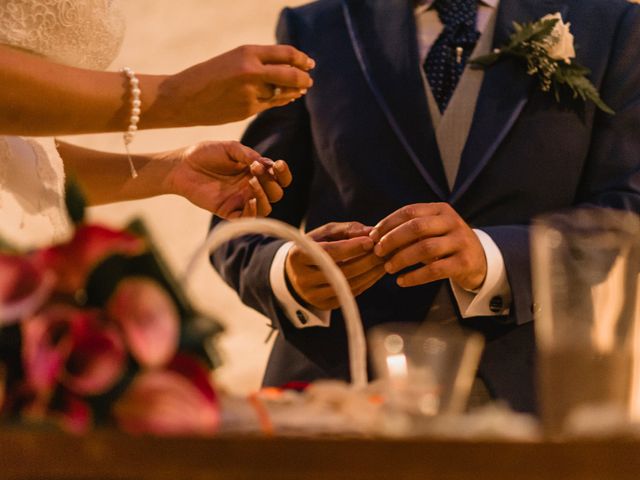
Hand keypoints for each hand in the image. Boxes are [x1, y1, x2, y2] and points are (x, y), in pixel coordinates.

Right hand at [147, 45, 314, 126]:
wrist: (183, 97)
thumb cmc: (209, 76)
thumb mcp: (233, 60)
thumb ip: (258, 63)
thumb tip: (287, 68)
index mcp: (247, 52)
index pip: (286, 54)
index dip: (301, 59)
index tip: (309, 63)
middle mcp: (252, 71)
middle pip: (291, 75)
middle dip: (304, 79)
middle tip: (309, 80)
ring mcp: (250, 92)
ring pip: (280, 92)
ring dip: (292, 91)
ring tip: (300, 90)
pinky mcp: (248, 110)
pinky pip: (270, 104)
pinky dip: (280, 100)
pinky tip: (285, 99)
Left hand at [165, 141, 291, 217]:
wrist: (182, 165)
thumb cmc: (205, 154)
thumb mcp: (230, 148)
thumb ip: (248, 155)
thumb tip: (267, 164)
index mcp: (255, 173)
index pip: (279, 178)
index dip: (283, 174)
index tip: (278, 164)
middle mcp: (251, 188)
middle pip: (276, 194)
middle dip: (271, 182)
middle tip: (255, 169)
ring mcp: (240, 201)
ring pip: (266, 208)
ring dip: (264, 196)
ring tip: (251, 182)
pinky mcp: (228, 211)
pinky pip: (247, 219)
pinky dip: (253, 212)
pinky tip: (251, 200)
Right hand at [285, 222, 385, 310]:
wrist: (296, 272)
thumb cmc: (315, 247)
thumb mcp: (325, 233)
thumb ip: (347, 230)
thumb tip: (371, 232)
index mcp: (298, 256)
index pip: (329, 252)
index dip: (351, 247)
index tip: (371, 241)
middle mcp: (303, 278)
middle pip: (342, 271)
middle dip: (367, 260)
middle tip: (384, 251)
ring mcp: (313, 295)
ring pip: (349, 285)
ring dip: (371, 273)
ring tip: (385, 260)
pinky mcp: (324, 305)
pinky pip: (351, 294)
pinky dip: (367, 282)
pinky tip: (377, 272)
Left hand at [369, 203, 486, 290]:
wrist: (480, 260)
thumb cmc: (445, 244)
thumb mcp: (432, 231)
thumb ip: (409, 230)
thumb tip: (374, 236)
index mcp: (440, 210)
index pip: (409, 211)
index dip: (388, 223)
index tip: (372, 236)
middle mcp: (452, 222)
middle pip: (416, 227)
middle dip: (393, 239)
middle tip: (378, 252)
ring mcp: (460, 242)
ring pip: (425, 248)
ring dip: (402, 258)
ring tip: (388, 268)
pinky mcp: (464, 263)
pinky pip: (435, 270)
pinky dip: (415, 277)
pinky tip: (402, 281)